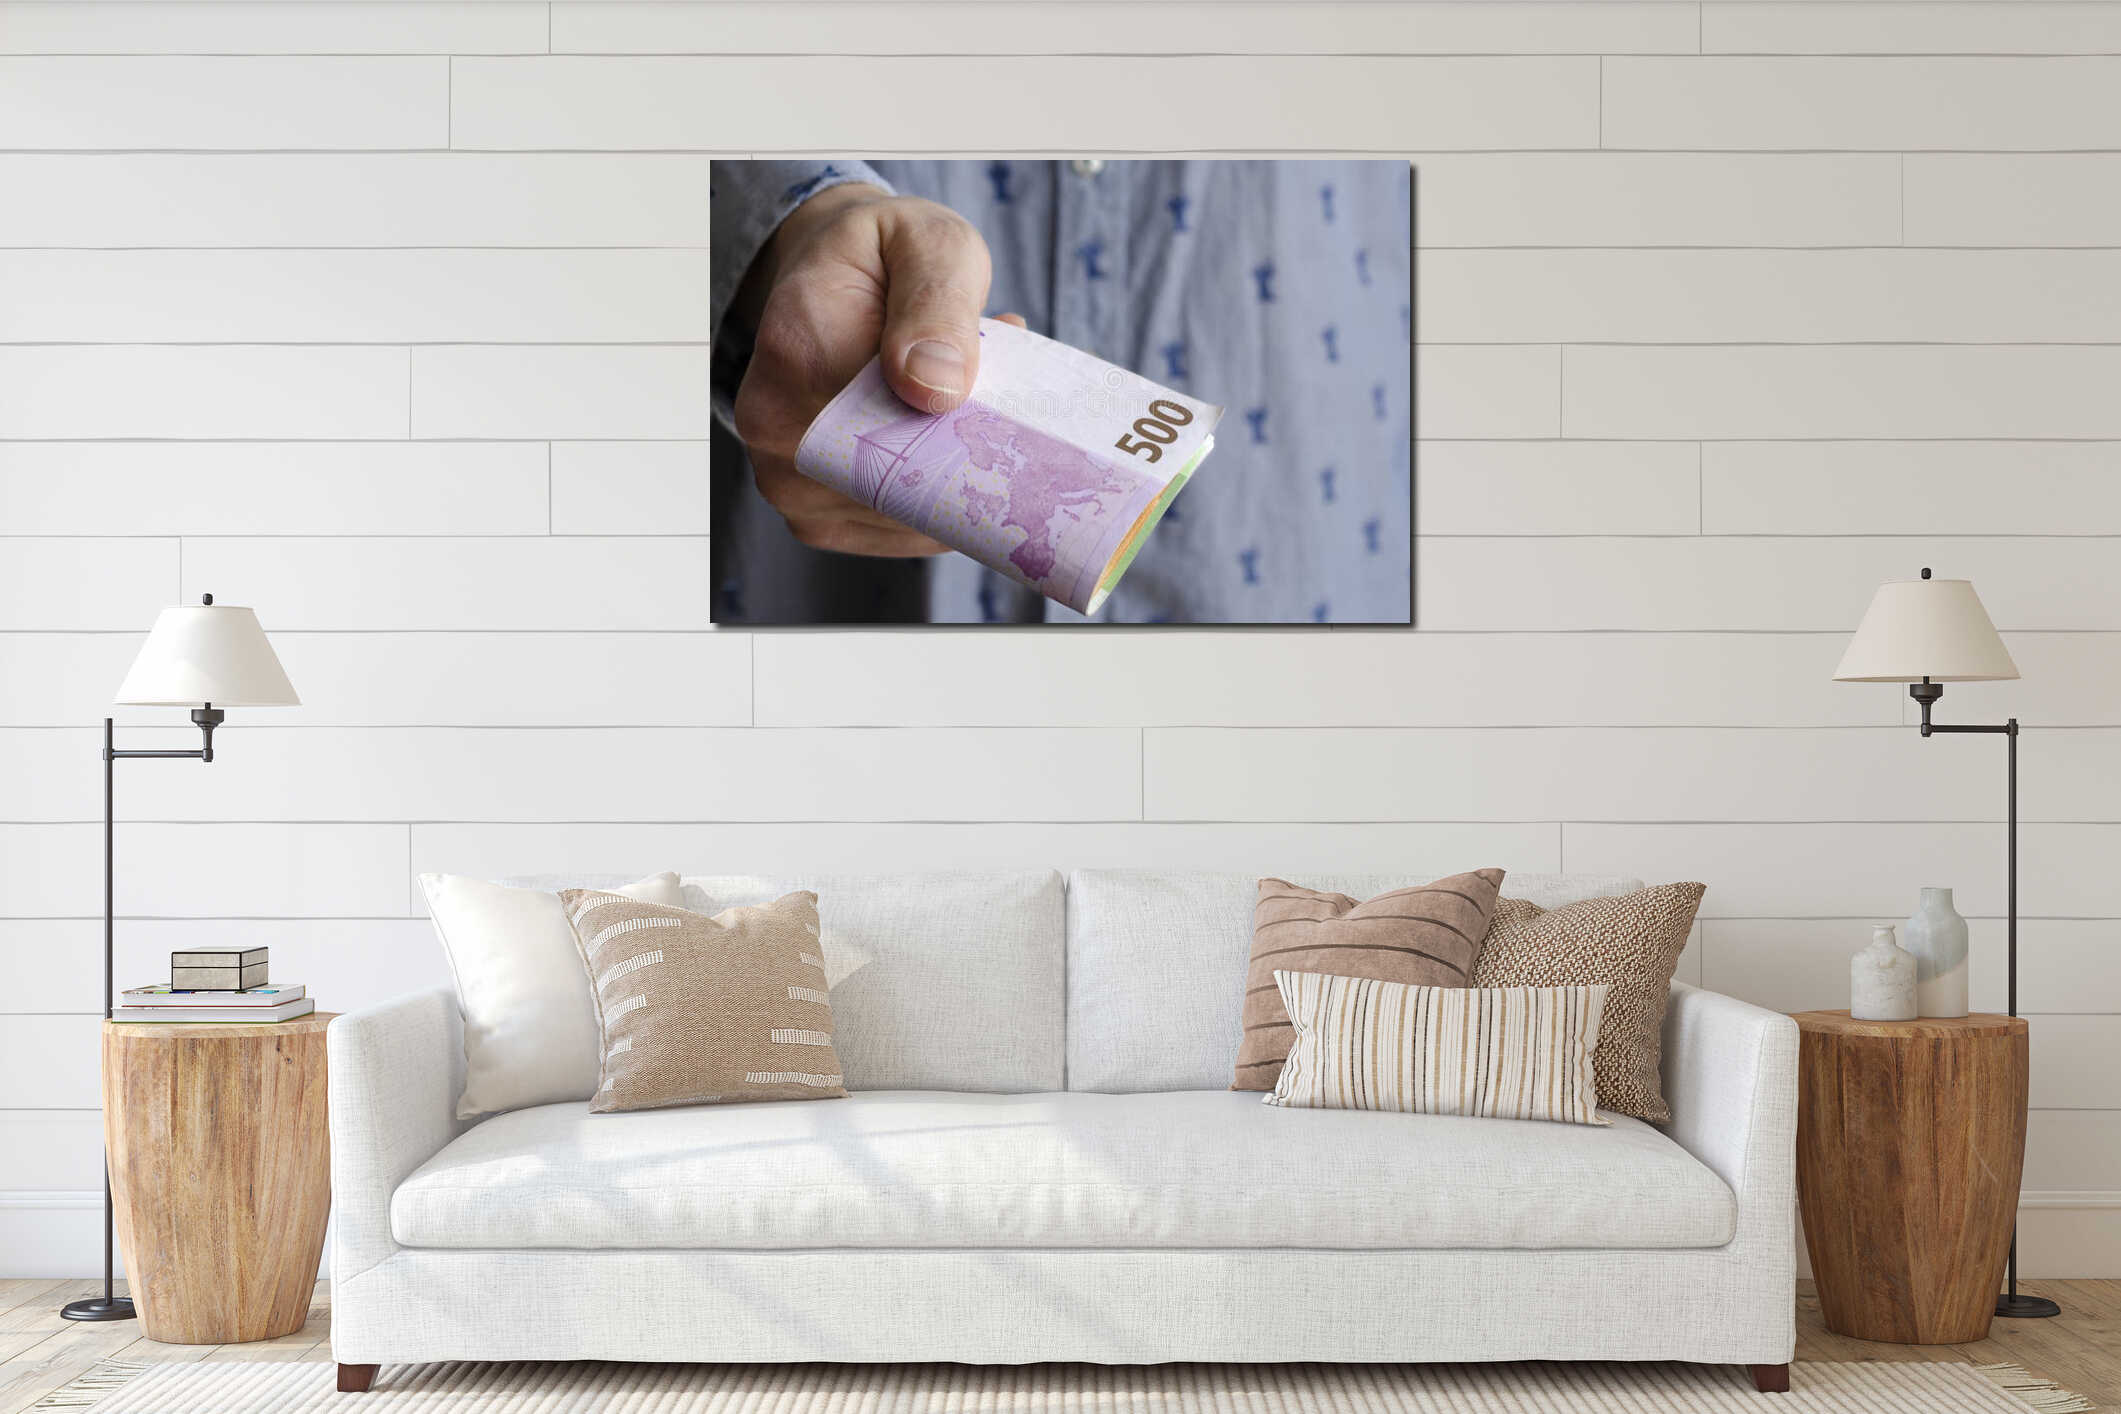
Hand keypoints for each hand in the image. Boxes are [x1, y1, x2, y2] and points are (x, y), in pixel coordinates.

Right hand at [731, 184, 1019, 557]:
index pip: (890, 428)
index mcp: (794, 355)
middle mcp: (773, 431)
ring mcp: (789, 484)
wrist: (837, 282)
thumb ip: (937, 304)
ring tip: (972, 411)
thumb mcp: (930, 245)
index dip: (963, 428)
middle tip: (1007, 411)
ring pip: (907, 519)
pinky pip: (903, 534)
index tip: (1004, 398)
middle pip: (898, 486)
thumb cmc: (888, 257)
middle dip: (968, 461)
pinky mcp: (816, 518)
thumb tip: (935, 389)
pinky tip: (950, 446)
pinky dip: (943, 503)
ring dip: (959, 479)